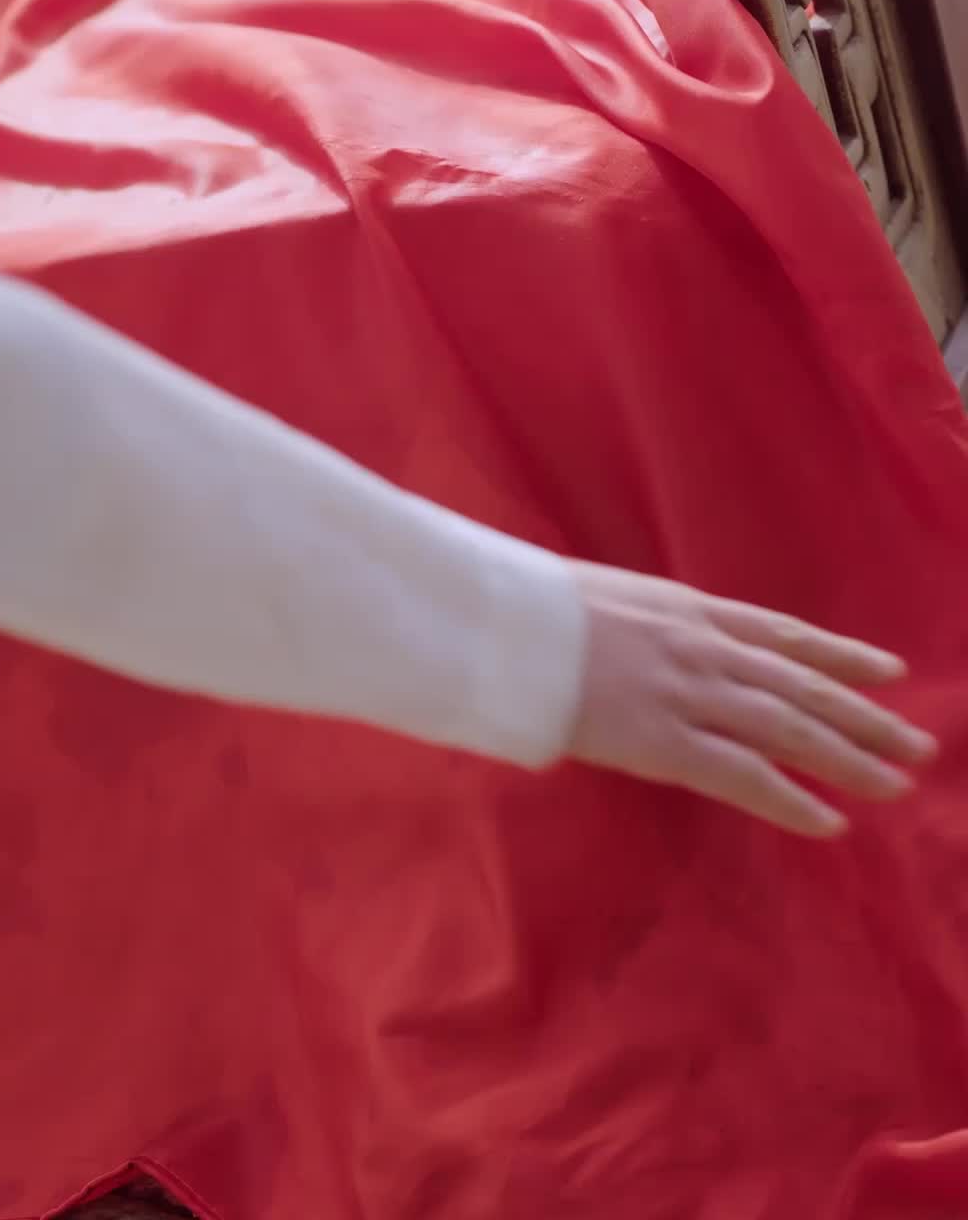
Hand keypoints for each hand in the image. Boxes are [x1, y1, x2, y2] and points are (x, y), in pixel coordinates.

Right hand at [568, 565, 935, 836]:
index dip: (839, 655)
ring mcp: (689, 694)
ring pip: (790, 729)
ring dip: (849, 758)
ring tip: (897, 784)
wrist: (503, 625)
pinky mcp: (666, 741)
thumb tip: (646, 644)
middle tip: (919, 744)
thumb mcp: (603, 598)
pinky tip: (830, 823)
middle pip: (802, 686)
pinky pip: (744, 776)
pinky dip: (791, 801)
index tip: (889, 670)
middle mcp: (704, 649)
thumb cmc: (532, 609)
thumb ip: (641, 625)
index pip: (783, 634)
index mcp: (688, 610)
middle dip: (866, 715)